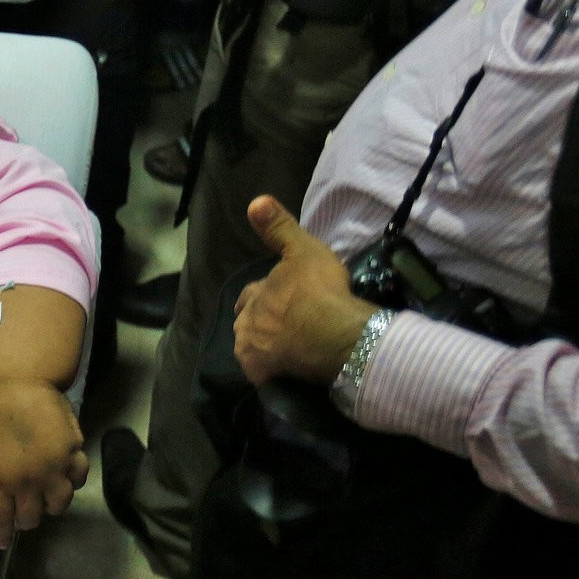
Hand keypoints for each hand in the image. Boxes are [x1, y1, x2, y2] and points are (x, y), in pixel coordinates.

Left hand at [0, 380, 89, 543]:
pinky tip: (66, 480)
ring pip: (60, 501)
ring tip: (45, 504)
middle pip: (32, 514)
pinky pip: (80, 474)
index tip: (3, 541)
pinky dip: (74, 482)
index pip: (2, 518)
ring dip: (51, 507)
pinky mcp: (73, 447)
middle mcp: (31, 479)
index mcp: (1, 480)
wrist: (14, 378)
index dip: (2, 533)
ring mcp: (55, 464)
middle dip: (25, 520)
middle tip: (21, 516)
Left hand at [233, 195, 376, 385]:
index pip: (251, 295)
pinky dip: (271, 370)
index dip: (263, 294)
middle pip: (248, 323)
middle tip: (280, 324)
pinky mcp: (263, 378)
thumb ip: (279, 228)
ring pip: (252, 348)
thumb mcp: (302, 250)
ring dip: (263, 346)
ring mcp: (253, 354)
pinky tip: (284, 371)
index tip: (276, 298)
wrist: (332, 334)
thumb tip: (254, 201)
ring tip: (283, 348)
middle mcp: (246, 326)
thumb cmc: (319, 290)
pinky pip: (263, 374)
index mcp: (254, 297)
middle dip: (259, 321)